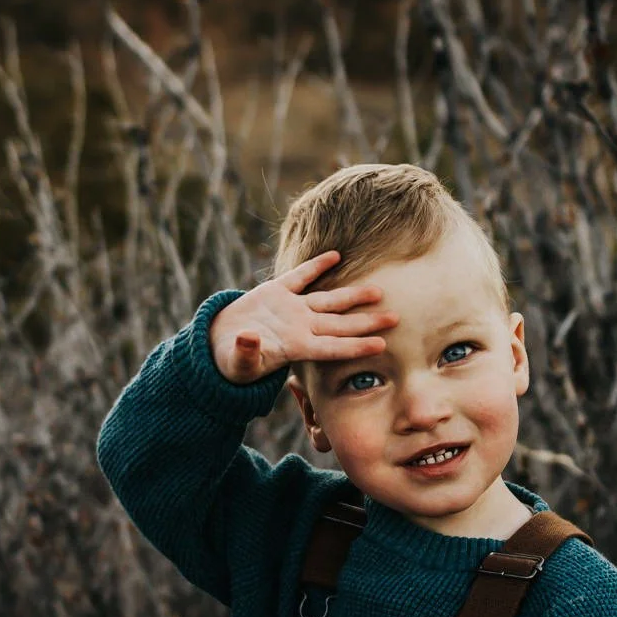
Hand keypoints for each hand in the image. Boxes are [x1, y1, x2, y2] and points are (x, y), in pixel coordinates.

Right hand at [208, 250, 397, 384]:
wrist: (219, 343)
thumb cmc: (232, 361)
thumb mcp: (237, 361)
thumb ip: (246, 351)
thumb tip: (250, 337)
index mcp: (295, 347)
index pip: (332, 348)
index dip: (356, 346)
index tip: (381, 345)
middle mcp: (299, 327)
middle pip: (340, 324)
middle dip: (368, 321)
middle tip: (397, 318)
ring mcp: (290, 309)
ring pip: (328, 300)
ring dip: (352, 294)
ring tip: (378, 290)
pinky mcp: (275, 292)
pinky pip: (300, 277)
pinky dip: (316, 266)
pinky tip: (336, 255)